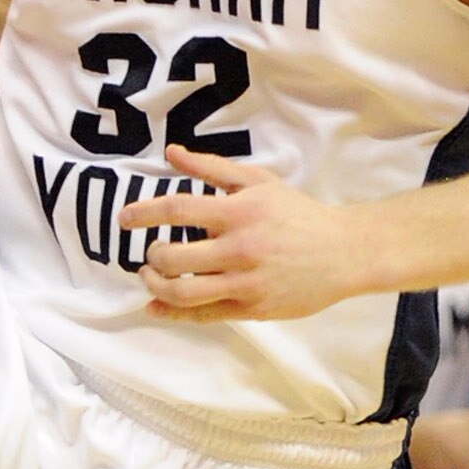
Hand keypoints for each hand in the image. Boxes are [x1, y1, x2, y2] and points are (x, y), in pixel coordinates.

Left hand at [123, 148, 370, 322]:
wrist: (344, 253)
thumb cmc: (298, 214)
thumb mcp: (259, 182)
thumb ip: (212, 168)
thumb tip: (172, 153)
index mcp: (239, 212)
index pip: (177, 209)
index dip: (143, 214)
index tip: (124, 219)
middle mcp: (239, 249)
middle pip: (172, 258)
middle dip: (152, 256)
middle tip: (152, 254)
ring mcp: (245, 283)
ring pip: (182, 293)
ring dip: (156, 287)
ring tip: (152, 278)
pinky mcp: (253, 310)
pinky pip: (203, 316)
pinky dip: (172, 314)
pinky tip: (157, 308)